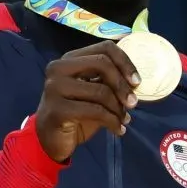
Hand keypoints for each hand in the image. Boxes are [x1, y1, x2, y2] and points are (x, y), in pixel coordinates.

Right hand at [34, 40, 140, 161]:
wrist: (50, 139)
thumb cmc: (75, 114)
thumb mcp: (92, 93)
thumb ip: (107, 81)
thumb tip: (135, 81)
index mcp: (69, 60)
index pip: (104, 48)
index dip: (125, 62)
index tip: (137, 81)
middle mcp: (58, 69)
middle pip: (102, 63)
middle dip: (123, 85)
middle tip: (133, 103)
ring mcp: (55, 88)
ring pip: (101, 91)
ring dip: (119, 108)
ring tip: (123, 120)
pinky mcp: (57, 109)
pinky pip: (96, 111)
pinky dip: (113, 122)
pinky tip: (118, 129)